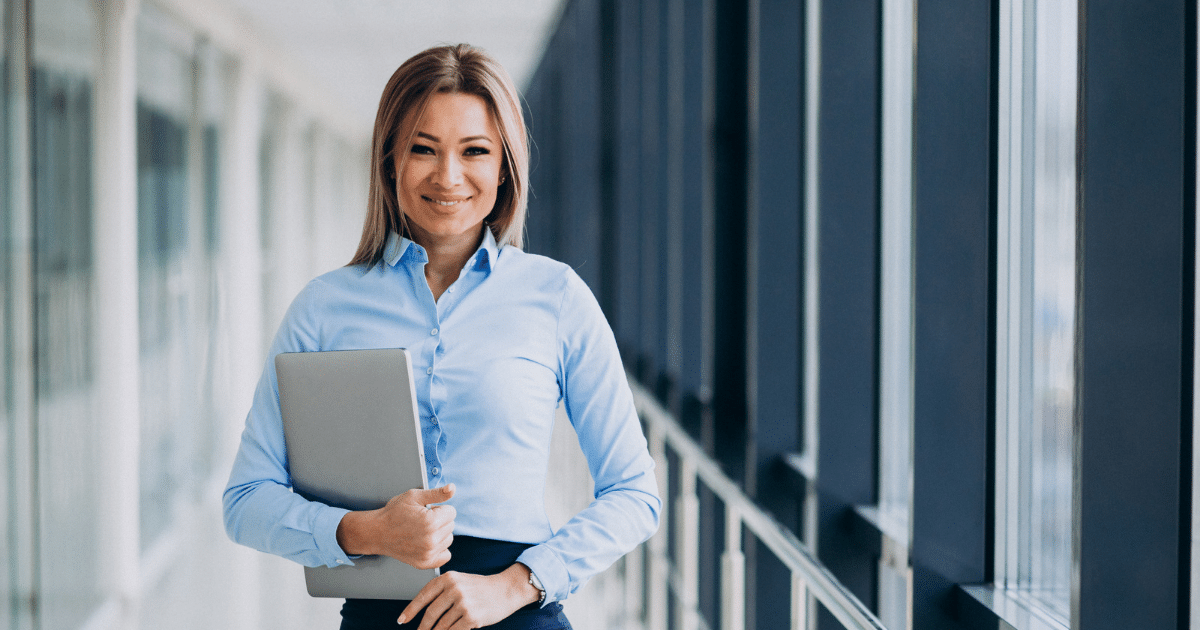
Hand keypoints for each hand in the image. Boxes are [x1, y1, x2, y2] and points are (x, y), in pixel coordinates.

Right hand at [336, 484, 455, 568]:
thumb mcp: (414, 496)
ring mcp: (428, 553)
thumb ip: (437, 493)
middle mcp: (431, 540)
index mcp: (431, 521)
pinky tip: (427, 543)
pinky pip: (446, 555)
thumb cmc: (394, 512)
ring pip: (449, 539)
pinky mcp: (425, 563)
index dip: (439, 508)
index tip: (426, 511)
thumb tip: (453, 488)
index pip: (452, 512)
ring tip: (422, 531)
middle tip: (421, 520)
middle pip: (451, 525)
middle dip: (440, 520)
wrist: (377, 532)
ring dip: (440, 534)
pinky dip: (440, 549)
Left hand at [398, 563, 541, 629]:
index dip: (411, 610)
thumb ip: (442, 591)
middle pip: (430, 613)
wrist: (506, 590)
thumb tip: (423, 610)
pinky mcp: (471, 617)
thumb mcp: (460, 581)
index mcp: (449, 578)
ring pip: (441, 625)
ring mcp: (463, 603)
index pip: (423, 595)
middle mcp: (454, 588)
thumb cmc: (482, 587)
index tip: (402, 619)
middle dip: (423, 627)